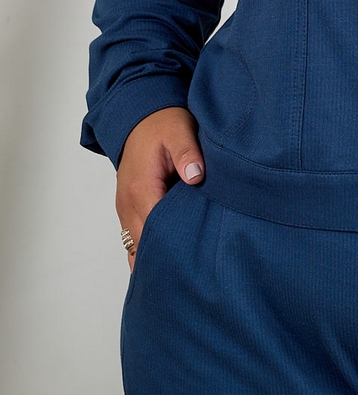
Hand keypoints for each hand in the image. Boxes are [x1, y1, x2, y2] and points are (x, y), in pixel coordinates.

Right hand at [115, 107, 203, 270]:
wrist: (138, 116)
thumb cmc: (161, 123)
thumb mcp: (179, 130)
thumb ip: (188, 153)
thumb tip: (196, 176)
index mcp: (141, 189)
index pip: (155, 231)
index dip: (174, 247)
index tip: (195, 263)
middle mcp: (128, 204)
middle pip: (143, 246)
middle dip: (166, 260)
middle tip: (193, 279)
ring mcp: (126, 208)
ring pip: (136, 246)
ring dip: (156, 257)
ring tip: (182, 278)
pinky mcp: (130, 208)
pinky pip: (135, 237)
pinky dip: (149, 249)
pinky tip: (168, 261)